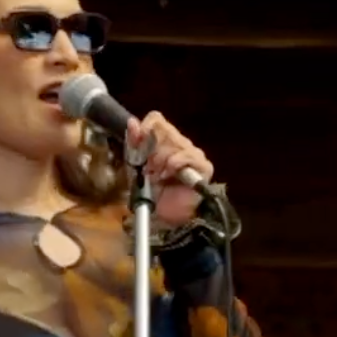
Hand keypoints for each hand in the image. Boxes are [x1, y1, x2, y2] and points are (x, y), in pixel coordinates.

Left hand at [123, 111, 212, 227]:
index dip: (144, 130)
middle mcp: (180, 142)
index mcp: (164, 140)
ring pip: (173, 142)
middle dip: (150, 151)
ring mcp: (193, 153)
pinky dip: (172, 166)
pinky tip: (167, 177)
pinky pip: (185, 155)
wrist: (165, 217)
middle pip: (163, 129)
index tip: (138, 148)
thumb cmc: (151, 193)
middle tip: (148, 169)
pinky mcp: (204, 165)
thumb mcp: (134, 167)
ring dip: (159, 161)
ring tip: (157, 177)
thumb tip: (132, 121)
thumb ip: (132, 144)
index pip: (156, 119)